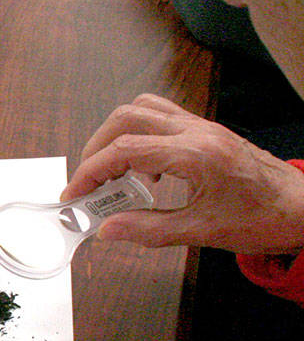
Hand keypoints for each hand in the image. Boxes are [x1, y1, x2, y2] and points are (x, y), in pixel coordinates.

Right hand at [63, 94, 303, 253]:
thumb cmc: (266, 218)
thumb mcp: (203, 231)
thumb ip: (149, 229)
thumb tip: (108, 230)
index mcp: (196, 154)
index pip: (125, 149)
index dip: (90, 171)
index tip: (74, 193)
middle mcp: (198, 132)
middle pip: (127, 117)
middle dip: (96, 148)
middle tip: (88, 182)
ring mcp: (203, 127)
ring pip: (143, 109)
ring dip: (116, 135)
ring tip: (112, 173)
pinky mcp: (207, 131)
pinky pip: (162, 118)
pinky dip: (139, 136)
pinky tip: (144, 171)